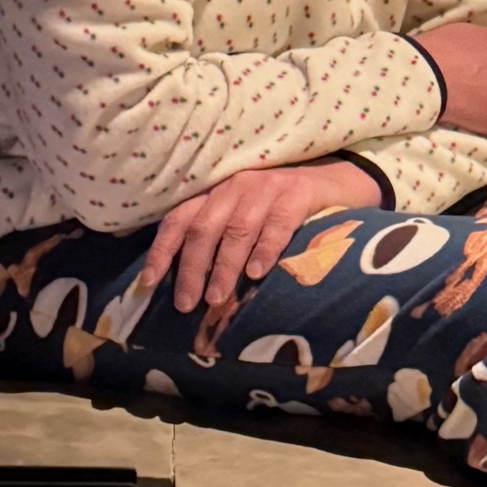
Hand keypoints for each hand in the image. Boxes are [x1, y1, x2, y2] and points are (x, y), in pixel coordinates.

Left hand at [140, 159, 386, 316]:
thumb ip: (219, 239)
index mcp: (216, 195)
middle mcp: (235, 187)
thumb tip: (190, 286)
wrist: (338, 182)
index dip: (162, 251)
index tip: (148, 283)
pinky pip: (278, 224)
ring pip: (237, 229)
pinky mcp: (298, 194)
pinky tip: (258, 273)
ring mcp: (267, 189)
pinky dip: (265, 249)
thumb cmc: (283, 209)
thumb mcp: (245, 217)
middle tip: (186, 304)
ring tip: (216, 298)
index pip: (178, 220)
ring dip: (224, 267)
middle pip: (203, 229)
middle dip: (191, 269)